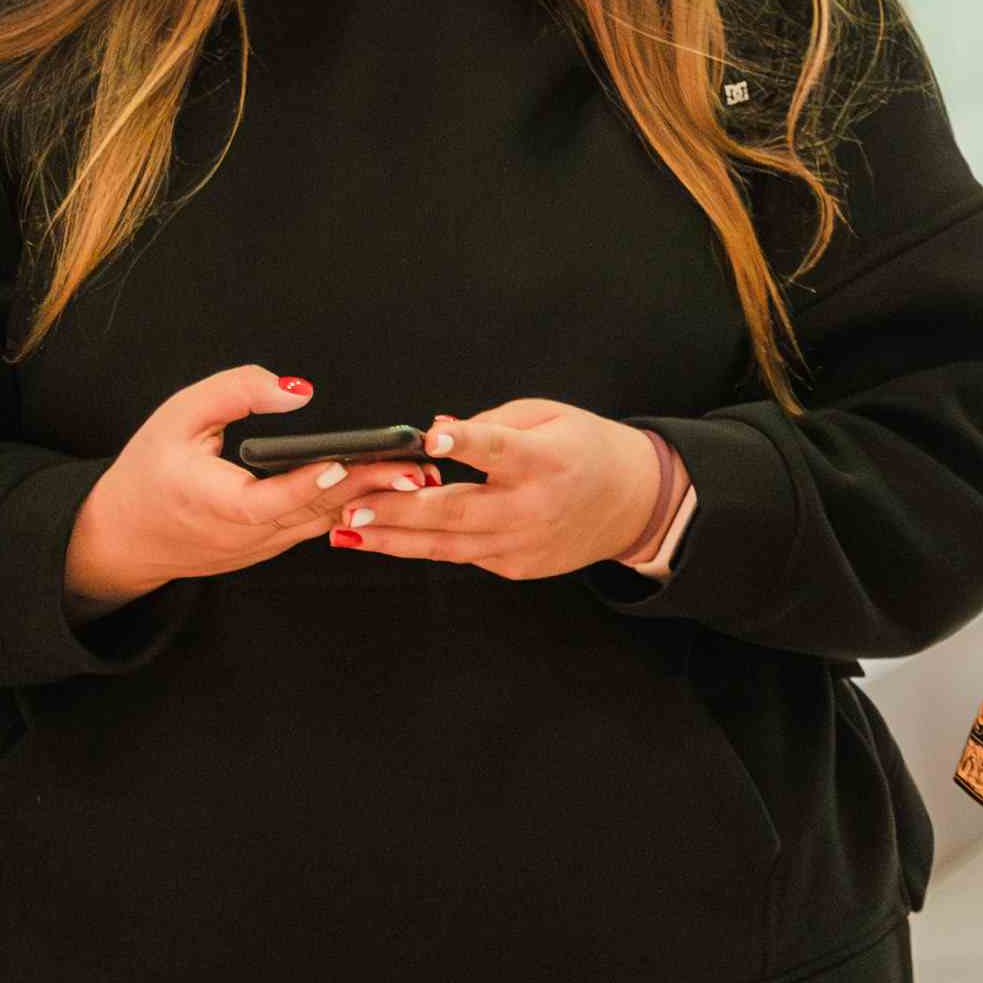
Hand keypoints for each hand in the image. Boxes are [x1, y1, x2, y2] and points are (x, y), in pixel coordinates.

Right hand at [65, 367, 433, 614]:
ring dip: (370, 499)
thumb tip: (298, 390)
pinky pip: (315, 525)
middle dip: (366, 489)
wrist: (124, 536)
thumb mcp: (178, 415)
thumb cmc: (151, 468)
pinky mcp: (270, 547)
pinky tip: (387, 486)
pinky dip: (351, 505)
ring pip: (321, 521)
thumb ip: (236, 392)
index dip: (306, 483)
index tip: (343, 462)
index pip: (267, 500)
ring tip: (417, 473)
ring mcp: (259, 547)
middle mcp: (241, 534)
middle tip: (413, 467)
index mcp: (211, 502)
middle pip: (311, 511)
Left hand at [322, 399, 670, 581]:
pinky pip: (462, 555)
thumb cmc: (586, 449)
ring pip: (448, 546)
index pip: (500, 449)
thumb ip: (490, 422)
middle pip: (458, 512)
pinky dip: (423, 547)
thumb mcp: (547, 415)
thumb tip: (435, 432)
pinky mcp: (516, 566)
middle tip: (352, 507)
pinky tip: (383, 539)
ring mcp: (523, 543)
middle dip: (399, 510)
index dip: (466, 444)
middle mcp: (533, 507)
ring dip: (393, 540)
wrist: (634, 503)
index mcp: (545, 459)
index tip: (432, 442)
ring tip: (348, 533)